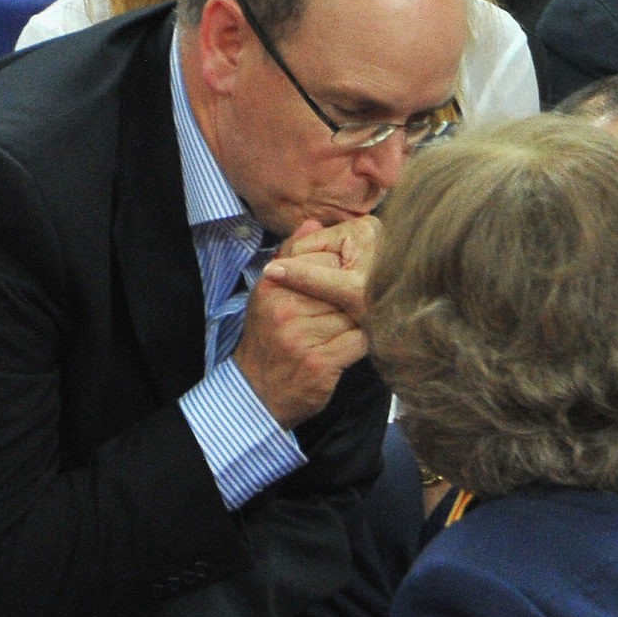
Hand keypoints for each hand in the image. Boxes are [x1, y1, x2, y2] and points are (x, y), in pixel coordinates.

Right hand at [233, 217, 379, 427]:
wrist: (256, 394)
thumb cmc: (267, 341)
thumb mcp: (269, 295)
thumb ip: (292, 259)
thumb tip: (313, 222)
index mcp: (273, 286)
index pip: (324, 263)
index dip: (340, 274)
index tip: (344, 283)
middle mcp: (285, 309)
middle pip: (341, 288)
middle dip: (352, 298)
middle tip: (355, 306)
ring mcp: (302, 337)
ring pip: (354, 314)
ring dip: (359, 322)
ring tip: (351, 327)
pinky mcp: (320, 363)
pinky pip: (359, 342)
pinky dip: (361, 344)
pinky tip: (351, 347)